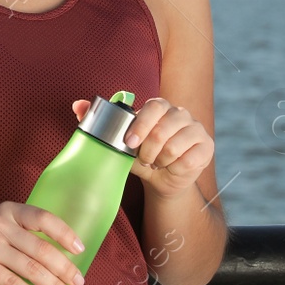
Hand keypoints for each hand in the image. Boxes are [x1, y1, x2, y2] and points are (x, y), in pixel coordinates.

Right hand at [0, 201, 85, 284]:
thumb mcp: (0, 226)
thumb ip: (25, 235)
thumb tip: (63, 258)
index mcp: (10, 211)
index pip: (43, 218)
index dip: (65, 234)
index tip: (80, 250)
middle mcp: (0, 224)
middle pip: (41, 248)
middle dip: (64, 268)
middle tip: (78, 282)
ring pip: (30, 268)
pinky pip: (12, 282)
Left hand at [72, 96, 212, 201]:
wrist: (161, 179)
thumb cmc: (140, 155)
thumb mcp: (118, 140)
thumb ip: (97, 121)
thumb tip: (77, 106)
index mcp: (160, 107)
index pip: (154, 107)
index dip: (141, 126)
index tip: (130, 143)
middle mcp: (181, 114)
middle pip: (164, 128)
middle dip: (149, 149)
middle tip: (144, 159)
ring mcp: (196, 129)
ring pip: (176, 145)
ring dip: (161, 159)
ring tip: (156, 163)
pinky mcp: (206, 147)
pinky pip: (189, 159)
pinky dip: (175, 168)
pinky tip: (171, 167)